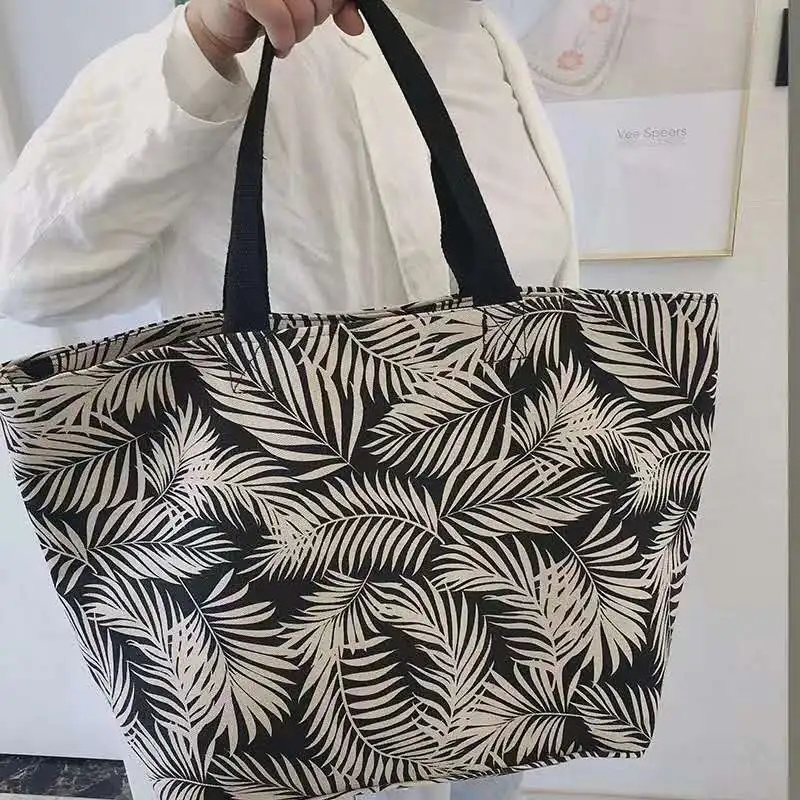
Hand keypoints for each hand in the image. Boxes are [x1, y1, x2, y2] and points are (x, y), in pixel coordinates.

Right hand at [187, 0, 363, 70]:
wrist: (220, 28)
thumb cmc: (261, 13)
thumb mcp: (303, 8)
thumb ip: (333, 8)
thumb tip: (356, 24)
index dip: (339, 2)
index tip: (342, 16)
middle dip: (315, 17)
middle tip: (295, 23)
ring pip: (303, 10)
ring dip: (297, 32)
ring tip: (282, 34)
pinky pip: (280, 19)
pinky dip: (282, 37)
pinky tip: (275, 42)